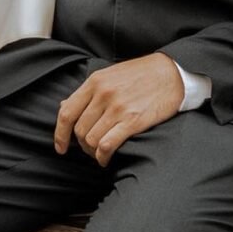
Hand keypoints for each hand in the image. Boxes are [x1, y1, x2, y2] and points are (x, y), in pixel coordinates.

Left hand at [53, 53, 183, 164]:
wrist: (172, 73)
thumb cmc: (141, 75)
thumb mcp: (110, 75)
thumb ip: (88, 91)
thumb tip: (64, 106)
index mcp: (95, 82)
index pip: (66, 113)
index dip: (60, 134)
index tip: (61, 147)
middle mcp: (103, 94)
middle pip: (79, 130)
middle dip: (81, 145)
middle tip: (90, 149)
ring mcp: (117, 108)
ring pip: (91, 140)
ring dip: (92, 152)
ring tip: (100, 153)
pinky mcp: (132, 121)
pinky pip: (107, 145)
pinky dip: (103, 156)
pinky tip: (106, 158)